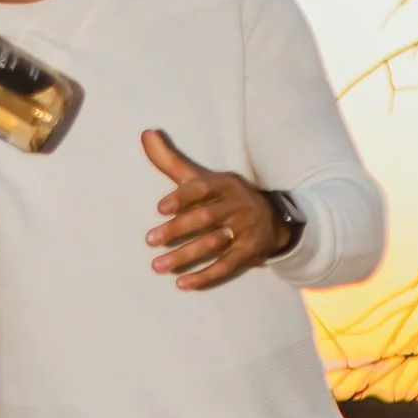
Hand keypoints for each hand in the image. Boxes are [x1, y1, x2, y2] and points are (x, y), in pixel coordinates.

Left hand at [142, 128, 282, 289]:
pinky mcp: (249, 252)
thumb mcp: (202, 178)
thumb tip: (145, 134)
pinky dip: (205, 276)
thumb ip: (170, 160)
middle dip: (177, 230)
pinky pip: (226, 266)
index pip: (202, 188)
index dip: (182, 197)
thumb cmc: (223, 196)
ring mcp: (244, 229)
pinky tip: (183, 284)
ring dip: (185, 256)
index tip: (160, 208)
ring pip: (213, 244)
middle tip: (150, 240)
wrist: (272, 218)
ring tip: (158, 267)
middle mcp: (236, 205)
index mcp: (223, 184)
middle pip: (205, 218)